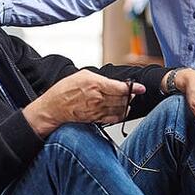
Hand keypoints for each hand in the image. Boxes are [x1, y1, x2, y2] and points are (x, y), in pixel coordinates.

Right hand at [23, 70, 144, 137]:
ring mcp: (97, 110)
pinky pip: (113, 118)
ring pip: (119, 109)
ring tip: (127, 100)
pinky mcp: (95, 119)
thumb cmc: (64, 90)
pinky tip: (121, 111)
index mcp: (95, 84)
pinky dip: (120, 115)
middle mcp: (98, 98)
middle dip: (130, 95)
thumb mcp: (82, 75)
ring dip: (126, 105)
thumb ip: (99, 78)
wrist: (53, 107)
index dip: (134, 88)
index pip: (120, 87)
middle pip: (123, 98)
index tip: (141, 88)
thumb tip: (112, 81)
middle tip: (133, 92)